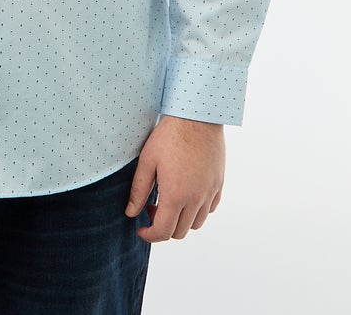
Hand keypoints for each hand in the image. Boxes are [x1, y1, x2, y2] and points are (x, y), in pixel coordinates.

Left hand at [125, 115, 224, 241]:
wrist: (197, 116)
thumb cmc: (170, 135)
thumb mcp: (147, 160)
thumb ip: (139, 190)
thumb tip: (131, 213)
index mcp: (176, 195)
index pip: (163, 232)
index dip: (150, 235)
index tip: (141, 229)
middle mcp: (196, 199)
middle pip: (180, 232)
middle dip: (163, 227)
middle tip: (152, 208)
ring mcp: (210, 192)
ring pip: (197, 223)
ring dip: (181, 221)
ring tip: (169, 201)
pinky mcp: (219, 184)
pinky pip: (210, 209)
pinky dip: (197, 211)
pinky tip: (186, 194)